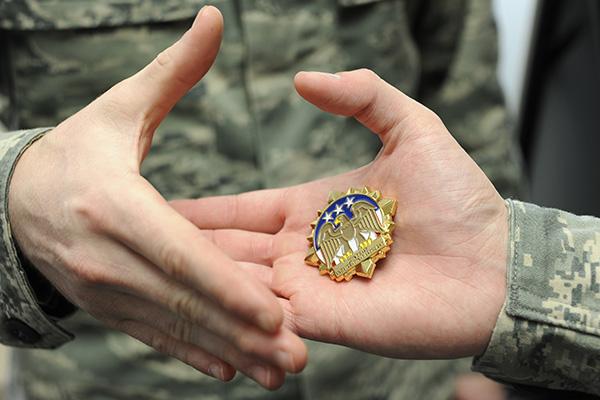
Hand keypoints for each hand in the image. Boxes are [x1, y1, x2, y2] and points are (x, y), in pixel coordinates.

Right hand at [8, 6, 305, 388]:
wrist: (14, 199)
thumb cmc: (78, 150)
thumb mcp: (119, 108)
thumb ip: (173, 70)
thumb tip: (214, 17)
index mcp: (115, 206)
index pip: (182, 252)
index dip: (228, 285)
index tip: (275, 311)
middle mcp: (109, 258)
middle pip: (186, 301)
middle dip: (242, 332)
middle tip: (295, 357)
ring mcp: (107, 291)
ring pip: (178, 327)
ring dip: (230, 353)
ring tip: (278, 375)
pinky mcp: (109, 309)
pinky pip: (157, 336)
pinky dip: (194, 355)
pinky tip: (230, 372)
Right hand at [172, 69, 507, 358]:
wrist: (497, 263)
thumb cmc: (459, 199)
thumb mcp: (413, 129)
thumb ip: (362, 95)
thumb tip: (302, 80)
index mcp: (313, 209)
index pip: (242, 211)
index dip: (203, 210)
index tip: (159, 204)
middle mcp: (304, 253)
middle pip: (231, 251)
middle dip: (186, 249)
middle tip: (135, 244)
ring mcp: (311, 291)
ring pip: (240, 288)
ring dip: (200, 283)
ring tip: (149, 278)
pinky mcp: (325, 324)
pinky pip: (268, 321)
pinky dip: (234, 316)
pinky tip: (196, 309)